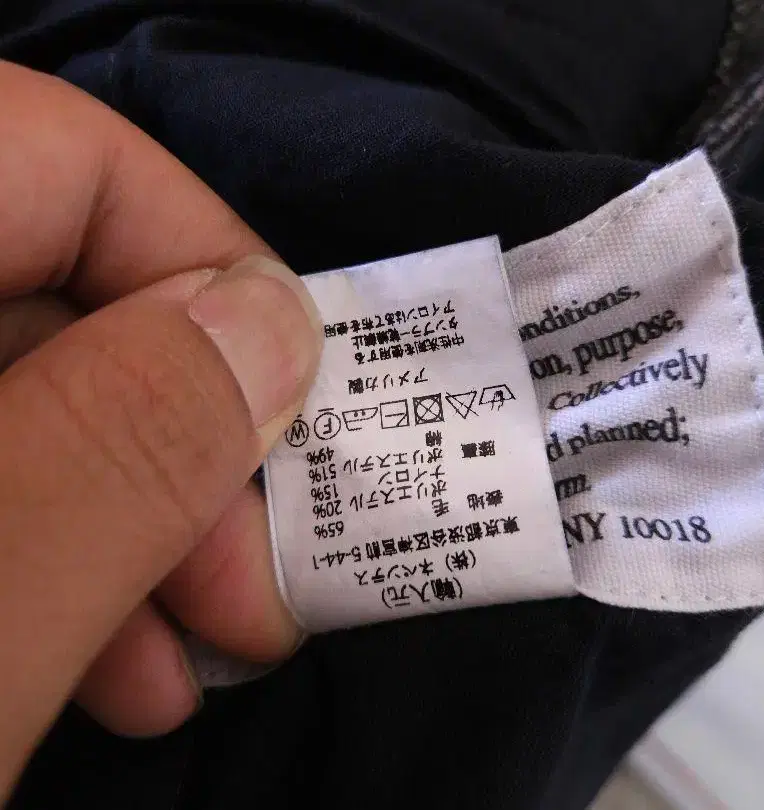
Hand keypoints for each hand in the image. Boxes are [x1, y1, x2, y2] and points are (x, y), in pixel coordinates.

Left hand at [0, 61, 321, 799]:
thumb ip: (110, 457)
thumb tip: (272, 327)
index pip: (44, 151)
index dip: (201, 256)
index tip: (297, 392)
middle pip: (47, 282)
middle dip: (191, 427)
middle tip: (260, 569)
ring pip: (31, 387)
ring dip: (147, 509)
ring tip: (198, 643)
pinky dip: (75, 551)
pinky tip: (115, 660)